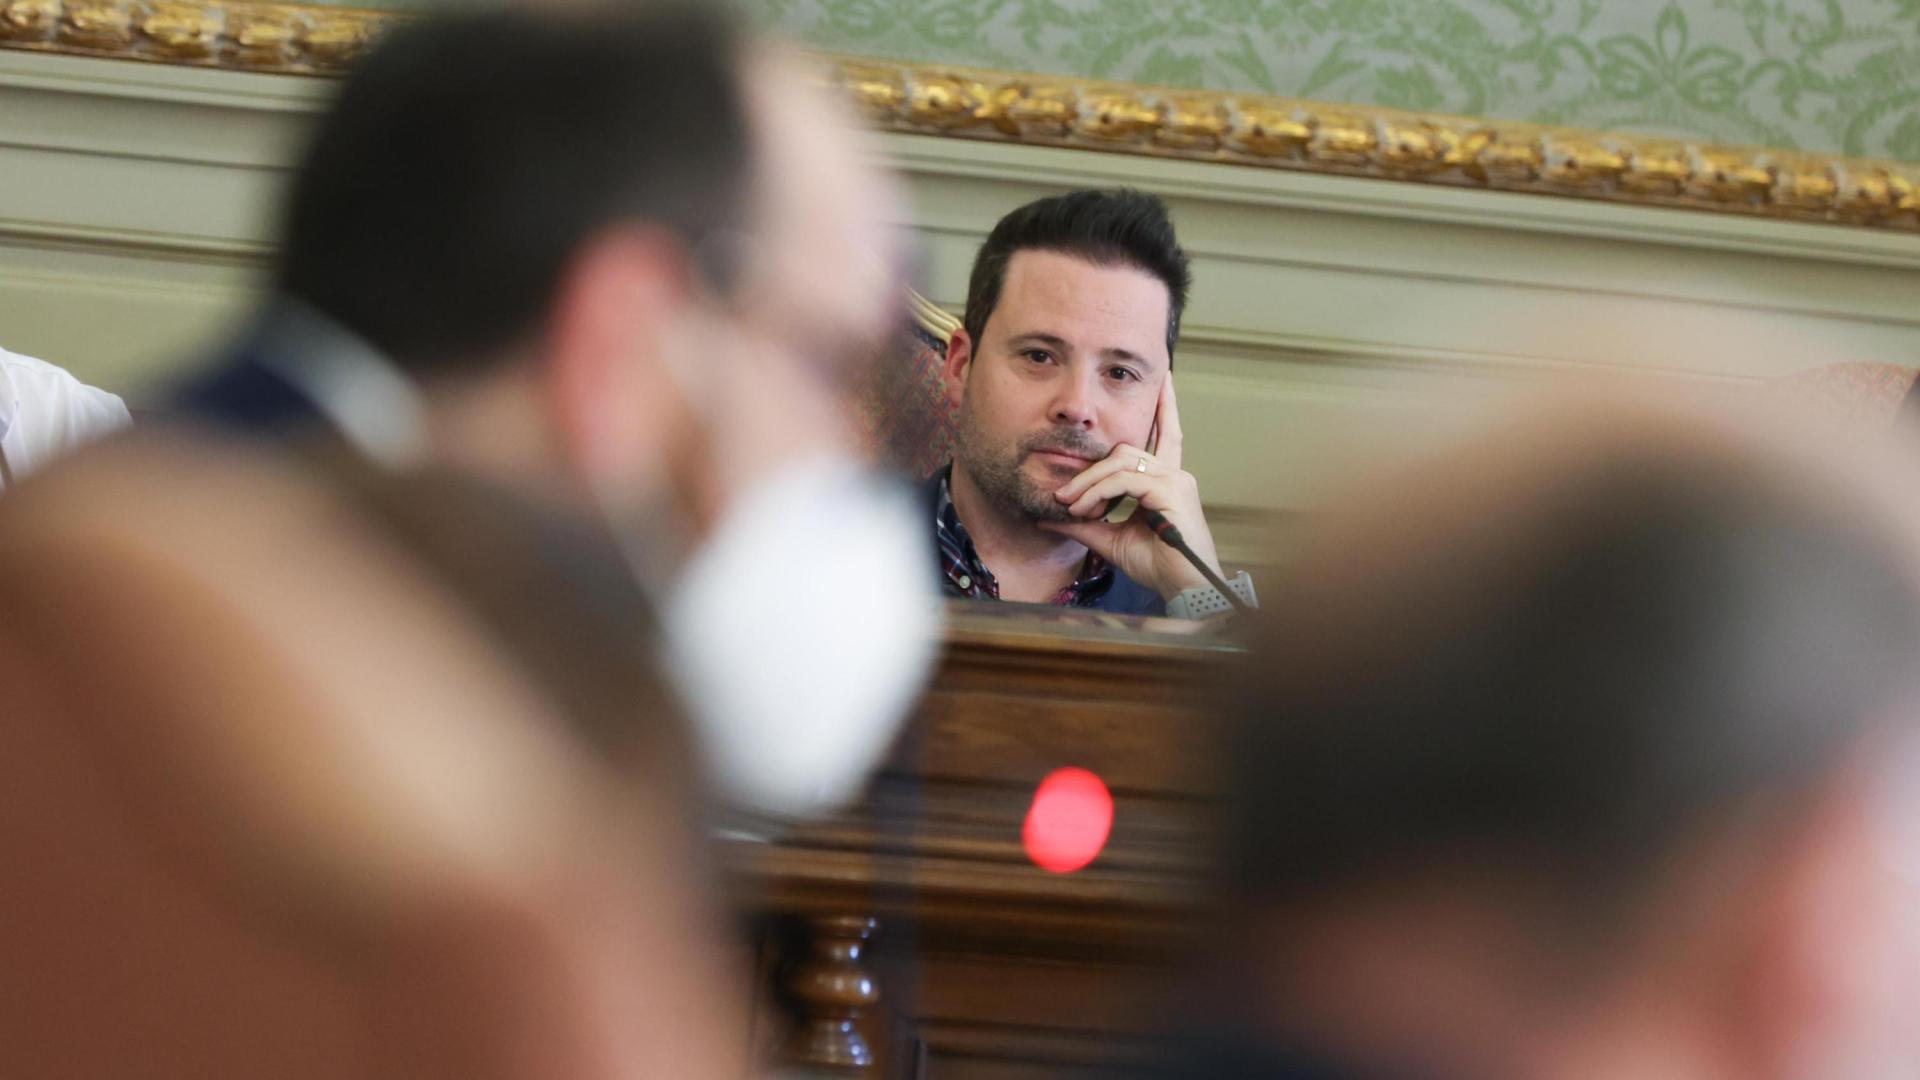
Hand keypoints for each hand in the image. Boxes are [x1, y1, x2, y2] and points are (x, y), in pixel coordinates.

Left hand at [1041, 374, 1223, 599]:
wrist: (1185, 590)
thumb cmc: (1157, 566)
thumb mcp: (1109, 540)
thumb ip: (1083, 524)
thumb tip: (1047, 518)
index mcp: (1167, 480)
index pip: (1167, 434)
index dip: (1165, 407)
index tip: (1164, 381)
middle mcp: (1175, 474)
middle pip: (1124, 450)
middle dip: (1089, 470)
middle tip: (1063, 496)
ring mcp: (1176, 480)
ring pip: (1120, 462)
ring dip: (1088, 483)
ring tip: (1069, 505)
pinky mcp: (1171, 492)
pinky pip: (1124, 481)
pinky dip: (1098, 493)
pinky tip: (1084, 509)